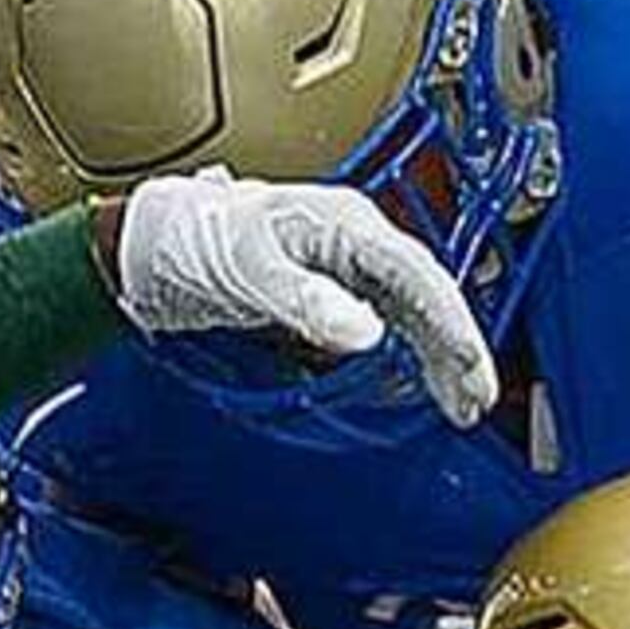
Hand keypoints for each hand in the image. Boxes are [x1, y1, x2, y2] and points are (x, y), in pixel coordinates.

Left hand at [110, 168, 500, 428]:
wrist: (154, 246)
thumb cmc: (196, 241)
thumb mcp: (251, 274)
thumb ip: (310, 303)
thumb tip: (369, 333)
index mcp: (345, 224)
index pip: (420, 275)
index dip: (453, 324)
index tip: (471, 368)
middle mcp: (353, 241)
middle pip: (425, 295)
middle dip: (456, 348)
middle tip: (475, 399)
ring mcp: (342, 266)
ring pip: (410, 312)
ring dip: (436, 357)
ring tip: (459, 404)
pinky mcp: (326, 291)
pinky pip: (384, 321)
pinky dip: (406, 355)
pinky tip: (416, 383)